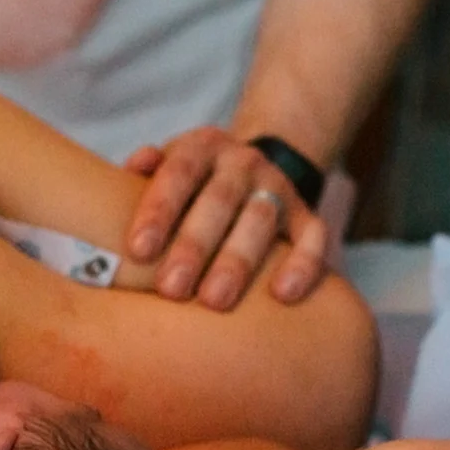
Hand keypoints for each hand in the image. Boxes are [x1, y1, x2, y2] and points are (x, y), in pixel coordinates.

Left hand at [123, 126, 329, 310]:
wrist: (252, 171)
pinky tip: (282, 295)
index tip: (139, 249)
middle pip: (219, 201)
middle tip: (171, 289)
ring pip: (261, 221)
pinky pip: (313, 237)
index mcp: (202, 148)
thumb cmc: (190, 187)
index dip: (159, 209)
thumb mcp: (167, 169)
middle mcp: (242, 163)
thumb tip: (135, 164)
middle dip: (194, 246)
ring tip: (214, 302)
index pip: (179, 172)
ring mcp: (278, 188)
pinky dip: (303, 264)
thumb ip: (144, 174)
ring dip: (237, 262)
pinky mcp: (306, 216)